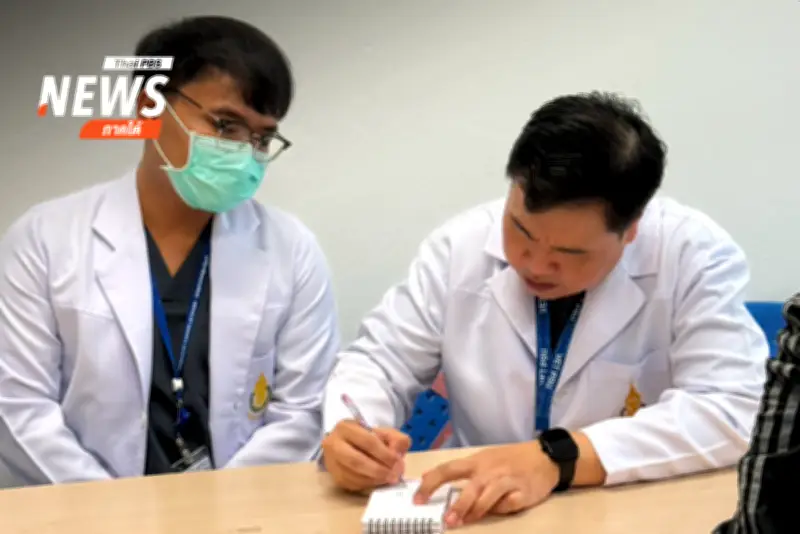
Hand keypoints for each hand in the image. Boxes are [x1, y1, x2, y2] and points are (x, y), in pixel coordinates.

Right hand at [322, 419, 410, 491]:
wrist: (347, 445)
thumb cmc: (368, 437)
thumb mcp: (384, 432)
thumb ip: (396, 439)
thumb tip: (397, 454)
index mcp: (346, 428)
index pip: (367, 442)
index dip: (385, 454)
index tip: (398, 462)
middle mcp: (333, 444)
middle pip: (356, 461)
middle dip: (379, 470)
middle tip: (394, 476)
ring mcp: (332, 462)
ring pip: (354, 475)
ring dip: (375, 480)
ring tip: (389, 478)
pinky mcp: (335, 477)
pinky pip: (352, 485)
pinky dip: (368, 485)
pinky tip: (378, 481)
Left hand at [414, 442, 558, 527]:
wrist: (544, 457)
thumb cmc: (509, 460)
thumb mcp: (484, 460)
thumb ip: (461, 472)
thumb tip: (431, 479)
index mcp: (476, 462)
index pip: (447, 470)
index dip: (430, 484)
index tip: (417, 499)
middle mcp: (489, 470)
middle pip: (469, 487)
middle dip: (457, 505)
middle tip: (447, 521)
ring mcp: (506, 481)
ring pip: (487, 497)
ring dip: (475, 511)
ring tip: (464, 521)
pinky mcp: (522, 492)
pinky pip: (508, 504)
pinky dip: (501, 509)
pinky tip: (497, 511)